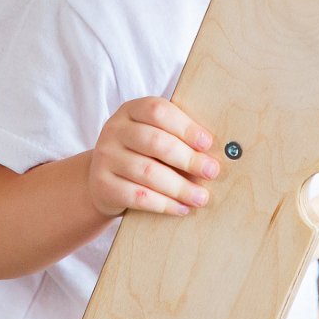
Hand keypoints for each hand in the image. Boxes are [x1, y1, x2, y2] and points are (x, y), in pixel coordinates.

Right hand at [88, 97, 219, 217]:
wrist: (104, 178)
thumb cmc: (141, 152)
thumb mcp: (154, 134)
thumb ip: (178, 135)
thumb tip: (216, 151)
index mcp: (131, 110)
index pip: (158, 111)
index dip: (185, 127)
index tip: (208, 143)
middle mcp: (114, 130)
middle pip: (155, 142)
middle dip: (188, 159)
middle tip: (212, 172)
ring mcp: (105, 157)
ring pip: (148, 172)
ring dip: (180, 187)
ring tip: (201, 197)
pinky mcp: (102, 185)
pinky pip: (137, 196)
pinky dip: (163, 204)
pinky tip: (181, 208)